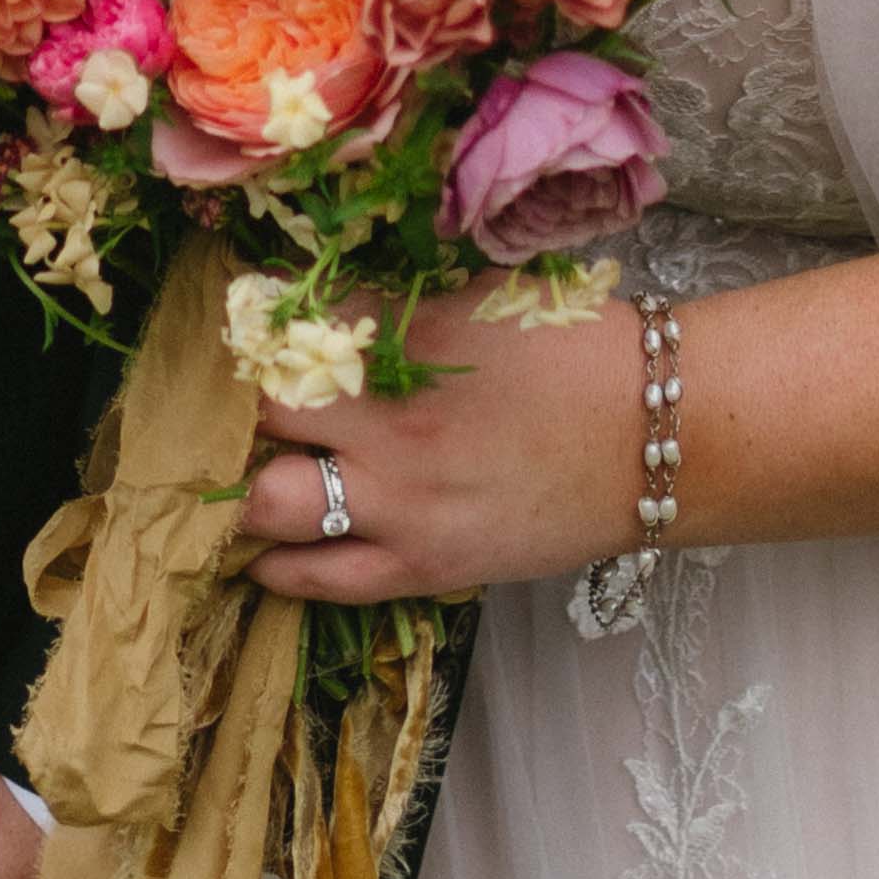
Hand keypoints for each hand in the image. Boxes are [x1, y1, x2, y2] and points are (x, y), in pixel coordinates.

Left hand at [236, 281, 640, 600]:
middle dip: (231, 407)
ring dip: (242, 486)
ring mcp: (400, 505)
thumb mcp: (476, 299)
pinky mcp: (423, 567)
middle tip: (223, 404)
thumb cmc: (576, 347)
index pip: (282, 331)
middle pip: (258, 416)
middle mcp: (386, 425)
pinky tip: (260, 553)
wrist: (654, 432)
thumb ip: (391, 308)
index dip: (246, 329)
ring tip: (233, 478)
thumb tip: (314, 310)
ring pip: (269, 507)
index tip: (233, 327)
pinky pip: (321, 579)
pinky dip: (278, 565)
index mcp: (402, 341)